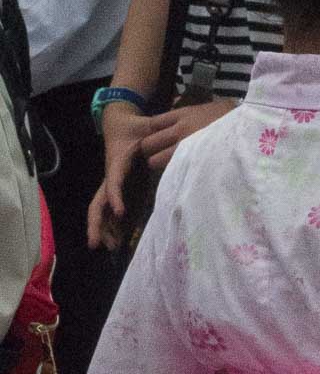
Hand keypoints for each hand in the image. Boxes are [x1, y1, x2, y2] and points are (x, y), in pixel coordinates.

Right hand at [87, 102, 149, 249]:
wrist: (120, 126)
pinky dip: (117, 229)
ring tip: (112, 249)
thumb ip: (155, 128)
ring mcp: (114, 188)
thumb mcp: (145, 124)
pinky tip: (120, 245)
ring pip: (104, 213)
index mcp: (116, 163)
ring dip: (106, 231)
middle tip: (96, 244)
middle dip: (96, 224)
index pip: (113, 183)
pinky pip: (116, 214)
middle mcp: (111, 179)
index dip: (115, 197)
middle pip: (98, 204)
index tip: (120, 212)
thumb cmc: (134, 126)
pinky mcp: (122, 193)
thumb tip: (169, 129)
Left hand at [139, 99, 235, 173]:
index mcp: (183, 114)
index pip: (153, 123)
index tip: (157, 140)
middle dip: (150, 150)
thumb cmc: (235, 119)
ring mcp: (183, 149)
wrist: (248, 132)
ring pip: (154, 161)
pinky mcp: (190, 165)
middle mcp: (178, 130)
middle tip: (157, 156)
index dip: (153, 132)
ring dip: (159, 165)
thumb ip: (194, 108)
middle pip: (148, 143)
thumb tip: (175, 102)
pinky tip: (178, 177)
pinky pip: (171, 173)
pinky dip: (171, 176)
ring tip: (168, 169)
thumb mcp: (215, 105)